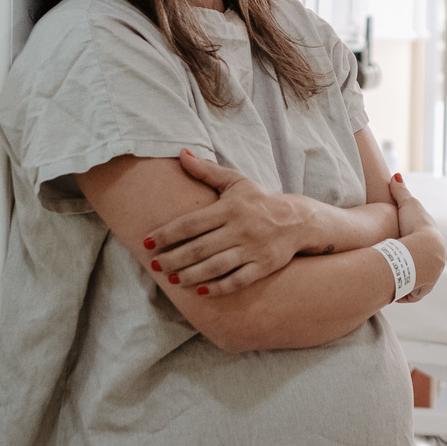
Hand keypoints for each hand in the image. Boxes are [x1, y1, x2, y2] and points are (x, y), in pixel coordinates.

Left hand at [144, 150, 308, 295]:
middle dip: (173, 259)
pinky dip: (218, 287)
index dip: (167, 234)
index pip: (191, 223)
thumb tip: (181, 153)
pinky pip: (237, 280)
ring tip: (173, 280)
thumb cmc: (260, 200)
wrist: (299, 220)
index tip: (147, 242)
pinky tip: (201, 291)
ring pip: (216, 266)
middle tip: (155, 266)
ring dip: (191, 275)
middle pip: (199, 248)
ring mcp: (253, 249)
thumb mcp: (236, 182)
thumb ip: (207, 171)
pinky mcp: (263, 266)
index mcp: (230, 208)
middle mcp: (240, 229)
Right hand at [388, 174, 446, 302]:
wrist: (423, 247)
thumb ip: (400, 192)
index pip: (422, 247)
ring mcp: (431, 276)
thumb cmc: (415, 224)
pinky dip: (403, 293)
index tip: (397, 248)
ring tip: (390, 279)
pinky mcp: (423, 288)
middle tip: (392, 266)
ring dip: (405, 281)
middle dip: (409, 268)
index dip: (410, 247)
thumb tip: (395, 175)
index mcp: (434, 243)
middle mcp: (436, 261)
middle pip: (421, 266)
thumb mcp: (407, 204)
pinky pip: (411, 294)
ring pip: (416, 281)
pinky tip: (393, 290)